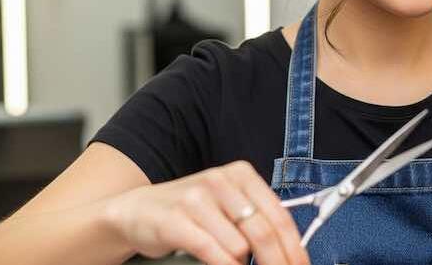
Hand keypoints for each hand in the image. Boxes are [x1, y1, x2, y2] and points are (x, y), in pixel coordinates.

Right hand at [103, 161, 310, 264]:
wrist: (137, 210)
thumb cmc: (189, 211)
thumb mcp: (227, 205)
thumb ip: (256, 220)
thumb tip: (288, 251)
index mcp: (240, 174)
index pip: (279, 216)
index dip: (295, 249)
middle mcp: (220, 182)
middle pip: (264, 232)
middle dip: (278, 263)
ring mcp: (197, 200)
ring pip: (240, 247)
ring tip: (234, 264)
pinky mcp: (177, 221)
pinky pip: (213, 252)